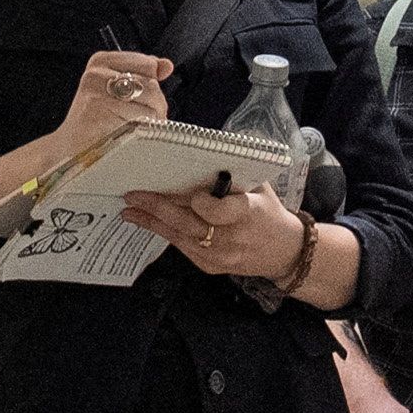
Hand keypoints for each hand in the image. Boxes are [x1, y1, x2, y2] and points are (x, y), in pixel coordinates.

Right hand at [46, 51, 172, 180]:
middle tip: (135, 120)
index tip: (134, 100)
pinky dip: (142, 131)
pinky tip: (126, 136)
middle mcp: (97, 73)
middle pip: (152, 84)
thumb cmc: (98, 123)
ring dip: (151, 120)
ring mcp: (98, 92)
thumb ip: (144, 74)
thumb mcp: (119, 90)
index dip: (150, 85)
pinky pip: (143, 119)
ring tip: (131, 129)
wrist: (72, 151)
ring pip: (151, 101)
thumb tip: (166, 65)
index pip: (148, 64)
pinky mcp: (103, 112)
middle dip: (154, 105)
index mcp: (101, 61)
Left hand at [125, 183, 305, 283]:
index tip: (193, 194)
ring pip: (180, 237)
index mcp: (249, 214)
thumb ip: (237, 172)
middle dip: (158, 208)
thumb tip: (208, 147)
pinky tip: (147, 222)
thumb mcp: (261, 187)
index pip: (221, 212)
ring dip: (152, 223)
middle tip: (134, 195)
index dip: (203, 204)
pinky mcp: (210, 266)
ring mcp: (220, 256)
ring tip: (129, 210)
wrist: (283, 252)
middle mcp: (233, 239)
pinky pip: (182, 247)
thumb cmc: (269, 213)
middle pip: (190, 224)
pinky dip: (163, 232)